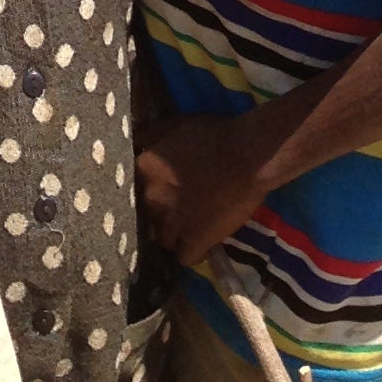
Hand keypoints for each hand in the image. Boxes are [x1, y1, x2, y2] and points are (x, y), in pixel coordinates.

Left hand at [136, 110, 273, 268]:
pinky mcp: (194, 242)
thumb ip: (150, 135)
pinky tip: (204, 242)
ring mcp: (171, 223)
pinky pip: (185, 257)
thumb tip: (133, 140)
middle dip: (163, 212)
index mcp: (144, 168)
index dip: (152, 190)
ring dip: (177, 234)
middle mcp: (151, 198)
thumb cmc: (215, 135)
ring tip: (194, 226)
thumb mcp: (176, 124)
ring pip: (165, 239)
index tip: (166, 188)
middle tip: (183, 206)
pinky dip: (194, 252)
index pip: (134, 188)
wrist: (249, 156)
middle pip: (149, 215)